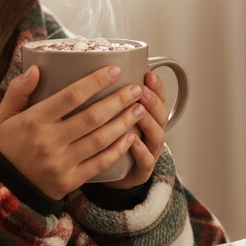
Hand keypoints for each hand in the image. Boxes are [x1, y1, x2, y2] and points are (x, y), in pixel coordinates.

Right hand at [0, 64, 147, 199]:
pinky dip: (117, 150)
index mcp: (34, 120)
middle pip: (92, 117)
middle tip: (137, 89)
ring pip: (99, 139)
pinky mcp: (70, 180)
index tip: (116, 71)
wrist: (6, 188)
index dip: (95, 82)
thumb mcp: (5, 115)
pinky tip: (131, 137)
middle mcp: (49, 141)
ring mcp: (61, 162)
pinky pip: (99, 163)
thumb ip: (18, 90)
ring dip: (123, 123)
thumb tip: (35, 68)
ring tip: (139, 109)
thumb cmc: (9, 145)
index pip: (70, 96)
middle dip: (119, 101)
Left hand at [104, 69, 169, 189]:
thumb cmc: (109, 140)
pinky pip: (145, 161)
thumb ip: (105, 95)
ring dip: (149, 121)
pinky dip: (140, 150)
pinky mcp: (141, 171)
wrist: (111, 177)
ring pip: (157, 135)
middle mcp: (152, 132)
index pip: (159, 98)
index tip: (148, 73)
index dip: (157, 86)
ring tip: (139, 110)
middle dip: (153, 101)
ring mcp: (150, 152)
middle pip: (161, 115)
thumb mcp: (110, 115)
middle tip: (141, 89)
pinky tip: (132, 140)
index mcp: (148, 116)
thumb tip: (83, 67)